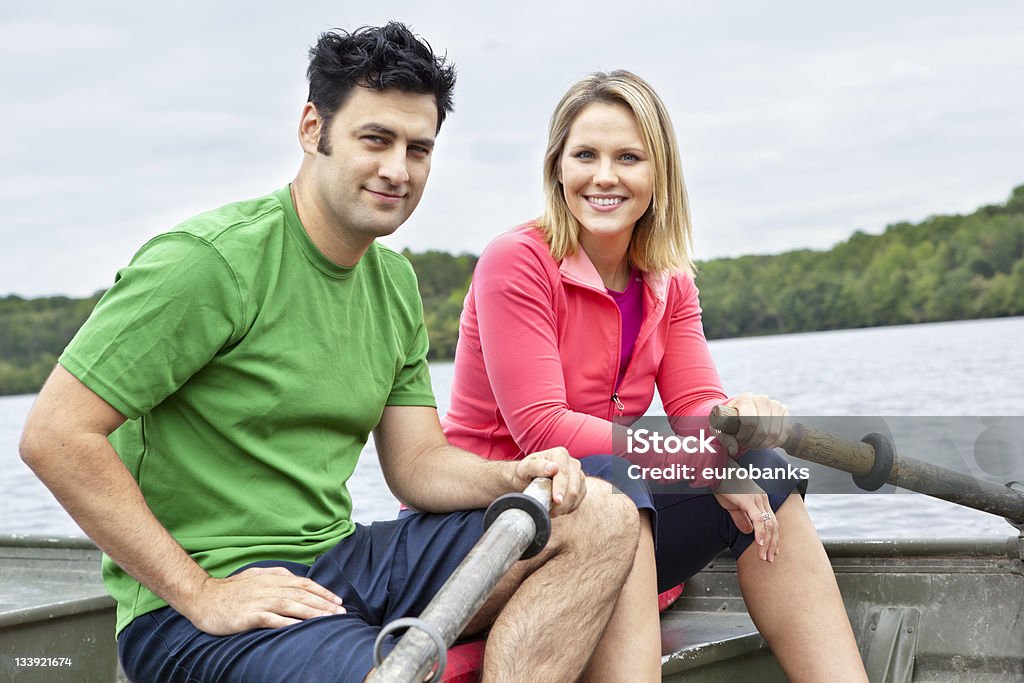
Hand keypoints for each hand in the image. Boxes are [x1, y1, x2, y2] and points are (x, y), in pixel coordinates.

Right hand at [180, 566, 345, 634]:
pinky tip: (300, 627)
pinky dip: (287, 622)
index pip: (304, 583)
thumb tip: (296, 580)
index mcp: (272, 578)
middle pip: (302, 594)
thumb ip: (276, 577)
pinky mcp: (248, 615)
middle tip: (341, 613)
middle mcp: (268, 587)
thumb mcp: (256, 576)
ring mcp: (258, 601)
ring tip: (328, 619)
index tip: (338, 601)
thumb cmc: (230, 590)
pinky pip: (271, 619)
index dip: (323, 591)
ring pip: (291, 605)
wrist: (202, 597)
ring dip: (312, 612)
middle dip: (324, 604)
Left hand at [512, 447, 585, 516]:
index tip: (556, 500)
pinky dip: (568, 508)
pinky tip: (557, 508)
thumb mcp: (524, 468)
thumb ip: (536, 466)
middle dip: (562, 503)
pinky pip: (579, 501)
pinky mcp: (581, 486)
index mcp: (560, 454)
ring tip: (550, 509)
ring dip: (564, 507)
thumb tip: (553, 468)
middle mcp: (572, 463)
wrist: (527, 480)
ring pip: (577, 496)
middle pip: (573, 487)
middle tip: (548, 510)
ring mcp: (579, 474)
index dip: (561, 488)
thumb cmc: (524, 473)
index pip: (564, 473)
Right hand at [713, 478, 778, 561]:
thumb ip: (741, 518)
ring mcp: (757, 500)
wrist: (716, 472)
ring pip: (768, 525)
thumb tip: (748, 532)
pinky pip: (758, 519)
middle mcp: (762, 500)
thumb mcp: (732, 505)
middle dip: (772, 545)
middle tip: (769, 559)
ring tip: (763, 556)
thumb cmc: (723, 485)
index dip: (773, 539)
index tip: (772, 553)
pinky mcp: (749, 501)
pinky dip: (760, 533)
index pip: (772, 523)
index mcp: (760, 501)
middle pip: (773, 526)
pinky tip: (759, 544)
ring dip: (767, 544)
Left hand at [716, 392, 789, 456]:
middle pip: (763, 429)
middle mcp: (761, 399)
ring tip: (755, 444)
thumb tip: (733, 450)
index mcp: (745, 399)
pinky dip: (777, 441)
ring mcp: (774, 403)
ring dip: (764, 444)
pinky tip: (767, 444)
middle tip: (747, 445)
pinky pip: (785, 430)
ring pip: (774, 432)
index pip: (749, 422)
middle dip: (754, 442)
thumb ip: (725, 438)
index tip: (738, 440)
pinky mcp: (783, 410)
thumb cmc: (729, 419)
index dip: (744, 436)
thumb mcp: (721, 427)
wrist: (740, 410)